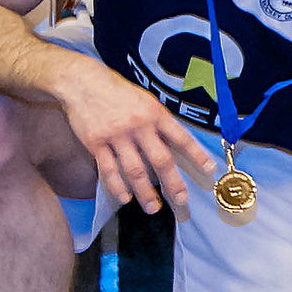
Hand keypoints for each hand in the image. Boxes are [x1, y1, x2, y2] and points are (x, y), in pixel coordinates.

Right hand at [58, 65, 212, 217]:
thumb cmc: (118, 92)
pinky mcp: (96, 144)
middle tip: (181, 200)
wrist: (83, 84)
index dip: (196, 155)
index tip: (209, 170)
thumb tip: (174, 143)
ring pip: (135, 171)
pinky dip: (117, 187)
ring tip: (153, 208)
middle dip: (172, 183)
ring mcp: (117, 136)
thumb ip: (158, 121)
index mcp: (155, 114)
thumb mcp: (145, 100)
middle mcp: (139, 126)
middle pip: (160, 160)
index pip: (181, 138)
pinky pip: (108, 170)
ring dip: (145, 192)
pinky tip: (124, 198)